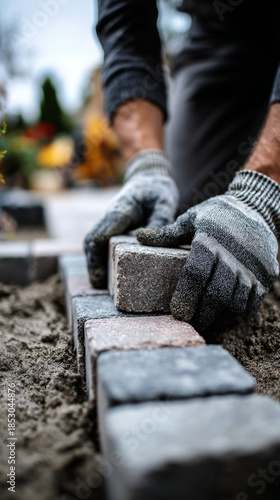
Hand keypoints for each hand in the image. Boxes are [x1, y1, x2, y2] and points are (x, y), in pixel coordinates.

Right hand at [84, 151, 178, 287]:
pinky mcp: (112, 229)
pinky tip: (108, 276)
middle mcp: (109, 217)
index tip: (100, 275)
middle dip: (93, 263)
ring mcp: (108, 223)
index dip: (97, 256)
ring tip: (101, 284)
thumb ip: (160, 220)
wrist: (149, 179)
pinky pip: (101, 244)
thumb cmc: (157, 190)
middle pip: (91, 241)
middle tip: (99, 284)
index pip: (101, 234)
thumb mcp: (164, 201)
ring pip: (93, 243)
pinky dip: (100, 258)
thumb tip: (151, 241)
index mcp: (120, 210)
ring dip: (94, 262)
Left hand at [136, 170, 279, 330]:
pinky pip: (253, 303)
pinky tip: (225, 313)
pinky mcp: (266, 275)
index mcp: (210, 241)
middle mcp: (233, 255)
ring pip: (236, 303)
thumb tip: (139, 236)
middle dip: (201, 314)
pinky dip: (238, 313)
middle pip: (216, 295)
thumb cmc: (217, 215)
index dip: (185, 296)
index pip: (196, 274)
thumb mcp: (191, 218)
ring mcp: (253, 267)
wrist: (257, 208)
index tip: (177, 311)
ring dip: (220, 316)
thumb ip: (167, 233)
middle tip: (189, 321)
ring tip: (206, 318)